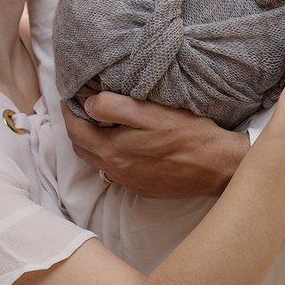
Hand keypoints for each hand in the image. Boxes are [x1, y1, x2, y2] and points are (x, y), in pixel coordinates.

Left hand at [63, 95, 248, 197]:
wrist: (216, 165)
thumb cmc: (187, 134)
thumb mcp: (148, 111)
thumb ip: (112, 106)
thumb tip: (88, 105)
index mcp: (112, 150)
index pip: (75, 131)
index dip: (68, 112)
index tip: (68, 98)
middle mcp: (116, 170)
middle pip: (82, 148)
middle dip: (76, 127)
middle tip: (79, 108)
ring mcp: (129, 181)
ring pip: (96, 161)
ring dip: (90, 142)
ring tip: (96, 123)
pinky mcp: (142, 186)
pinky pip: (114, 170)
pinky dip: (108, 155)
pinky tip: (121, 142)